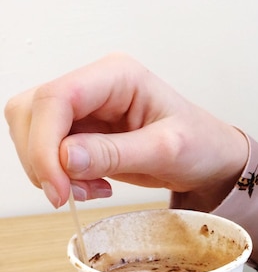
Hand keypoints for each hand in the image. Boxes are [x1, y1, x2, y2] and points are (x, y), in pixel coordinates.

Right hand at [5, 53, 247, 209]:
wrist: (210, 160)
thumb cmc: (201, 145)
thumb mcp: (166, 151)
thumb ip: (116, 153)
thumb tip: (65, 158)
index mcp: (117, 76)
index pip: (57, 98)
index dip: (44, 144)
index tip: (58, 187)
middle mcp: (95, 86)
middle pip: (34, 111)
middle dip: (42, 159)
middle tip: (70, 195)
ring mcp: (85, 109)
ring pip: (33, 131)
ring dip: (49, 169)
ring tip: (91, 190)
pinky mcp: (82, 133)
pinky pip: (49, 152)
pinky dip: (60, 176)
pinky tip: (93, 186)